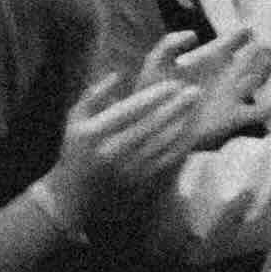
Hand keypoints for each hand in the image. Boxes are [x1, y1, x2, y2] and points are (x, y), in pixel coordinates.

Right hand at [42, 31, 270, 226]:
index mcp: (95, 133)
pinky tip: (191, 131)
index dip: (155, 96)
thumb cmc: (75, 152)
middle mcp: (112, 151)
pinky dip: (180, 145)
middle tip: (194, 91)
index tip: (173, 84)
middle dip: (176, 106)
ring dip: (183, 123)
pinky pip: (165, 161)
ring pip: (163, 143)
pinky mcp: (139, 182)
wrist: (74, 196)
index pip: (131, 109)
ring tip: (196, 108)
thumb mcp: (74, 120)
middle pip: (152, 125)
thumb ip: (93, 95)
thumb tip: (117, 75)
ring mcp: (128, 169)